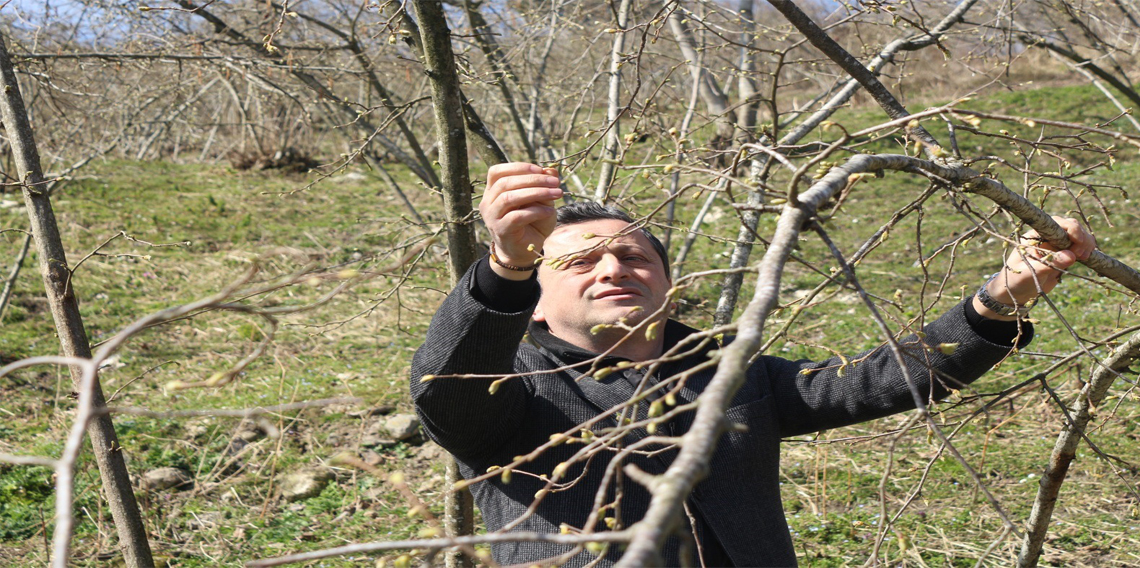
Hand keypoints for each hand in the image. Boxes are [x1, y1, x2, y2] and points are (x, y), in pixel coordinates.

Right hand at [479, 163, 562, 278]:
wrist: (523, 251)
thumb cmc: (531, 223)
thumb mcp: (540, 200)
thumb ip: (543, 184)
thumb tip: (551, 170)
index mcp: (492, 191)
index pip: (497, 172)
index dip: (518, 167)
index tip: (540, 169)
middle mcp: (488, 203)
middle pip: (505, 183)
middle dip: (533, 179)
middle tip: (555, 182)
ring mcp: (492, 217)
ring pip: (509, 198)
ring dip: (536, 193)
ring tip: (556, 194)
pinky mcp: (501, 231)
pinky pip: (517, 217)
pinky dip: (535, 211)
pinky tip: (550, 212)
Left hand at [975, 216, 1095, 319]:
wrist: (1018, 292)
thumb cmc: (1018, 280)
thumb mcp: (1031, 273)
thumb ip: (1050, 264)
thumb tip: (1071, 255)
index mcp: (1034, 236)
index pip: (1056, 223)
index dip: (1070, 228)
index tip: (1077, 241)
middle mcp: (1047, 237)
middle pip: (1071, 226)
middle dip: (1080, 237)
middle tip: (1080, 255)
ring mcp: (1057, 245)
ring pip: (1079, 235)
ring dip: (1086, 243)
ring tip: (1083, 258)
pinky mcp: (1065, 254)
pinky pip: (1081, 247)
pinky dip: (1087, 250)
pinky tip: (1086, 258)